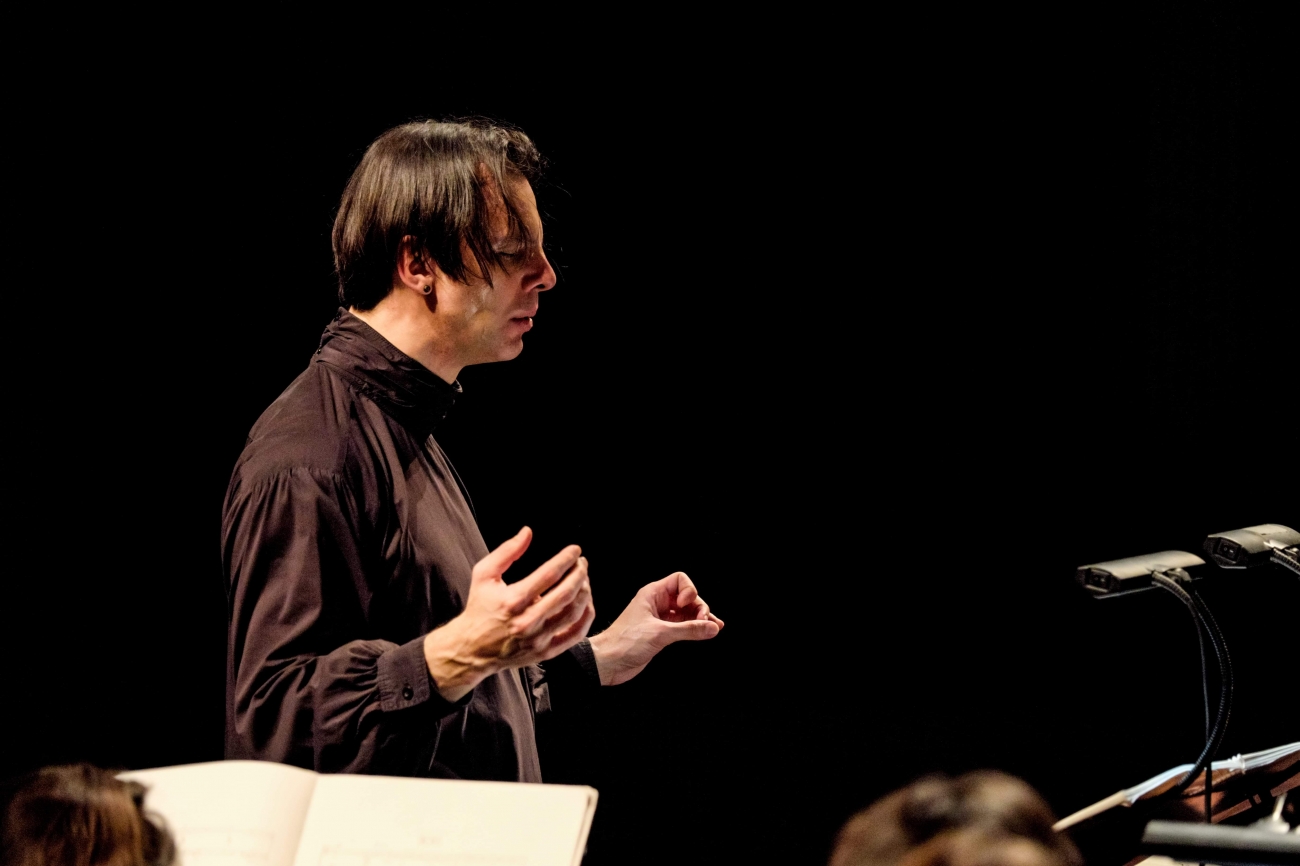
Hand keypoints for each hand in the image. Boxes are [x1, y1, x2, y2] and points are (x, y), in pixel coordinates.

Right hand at [423, 527, 594, 701]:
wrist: (471, 648)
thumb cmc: (479, 607)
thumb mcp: (484, 575)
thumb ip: (506, 551)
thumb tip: (528, 532)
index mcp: (513, 600)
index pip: (549, 574)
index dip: (566, 559)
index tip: (575, 550)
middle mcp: (527, 621)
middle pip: (566, 593)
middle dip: (579, 573)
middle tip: (582, 563)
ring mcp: (538, 639)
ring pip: (574, 613)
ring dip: (584, 593)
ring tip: (583, 580)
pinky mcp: (545, 653)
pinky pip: (575, 635)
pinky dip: (586, 618)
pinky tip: (586, 603)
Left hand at [588, 572, 722, 685]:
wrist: (607, 662)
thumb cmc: (624, 642)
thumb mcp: (660, 634)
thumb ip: (688, 630)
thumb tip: (713, 627)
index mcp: (653, 594)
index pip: (680, 580)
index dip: (689, 590)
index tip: (687, 606)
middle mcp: (658, 603)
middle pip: (688, 597)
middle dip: (699, 607)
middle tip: (705, 622)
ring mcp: (661, 618)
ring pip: (688, 612)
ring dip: (701, 618)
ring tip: (715, 627)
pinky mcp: (662, 633)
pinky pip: (684, 626)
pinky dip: (696, 628)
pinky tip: (708, 632)